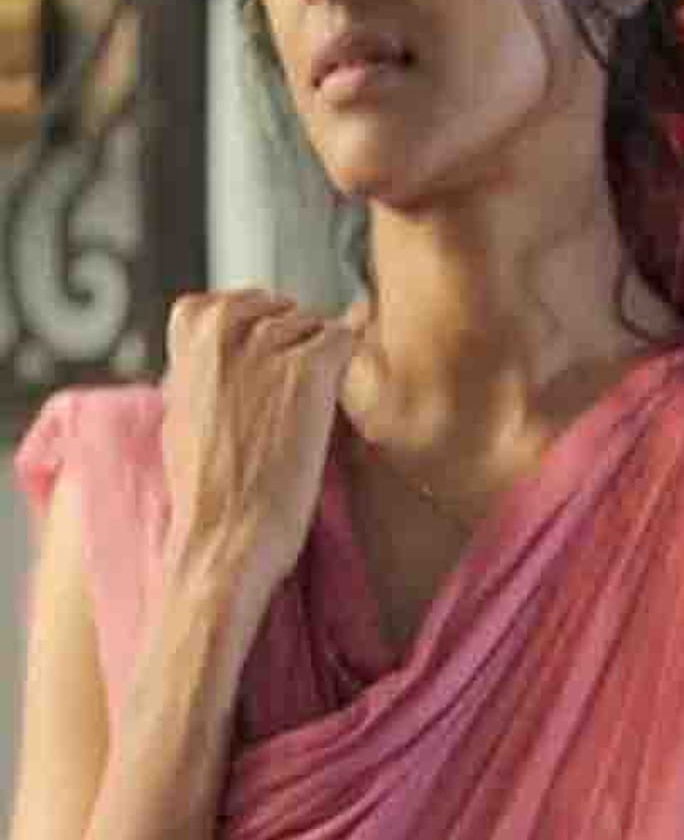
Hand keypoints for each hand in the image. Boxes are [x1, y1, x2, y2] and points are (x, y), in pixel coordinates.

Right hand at [160, 290, 356, 613]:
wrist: (225, 538)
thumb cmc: (205, 489)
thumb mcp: (182, 412)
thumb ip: (201, 369)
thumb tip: (226, 349)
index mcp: (189, 332)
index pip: (232, 301)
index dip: (254, 331)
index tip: (259, 370)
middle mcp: (225, 327)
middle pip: (281, 310)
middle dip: (291, 346)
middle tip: (284, 402)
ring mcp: (267, 344)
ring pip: (316, 327)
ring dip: (318, 365)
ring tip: (299, 418)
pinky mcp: (308, 368)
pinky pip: (345, 342)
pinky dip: (344, 372)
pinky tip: (326, 412)